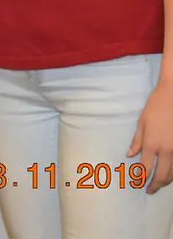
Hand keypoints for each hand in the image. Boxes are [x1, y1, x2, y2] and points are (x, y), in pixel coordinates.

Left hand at [128, 78, 172, 192]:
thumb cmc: (155, 107)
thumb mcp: (142, 123)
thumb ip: (137, 141)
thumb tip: (129, 155)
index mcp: (152, 144)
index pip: (145, 168)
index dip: (141, 179)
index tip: (137, 183)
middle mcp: (166, 151)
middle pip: (162, 176)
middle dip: (155, 186)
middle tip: (149, 190)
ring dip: (166, 181)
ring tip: (159, 184)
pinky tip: (170, 173)